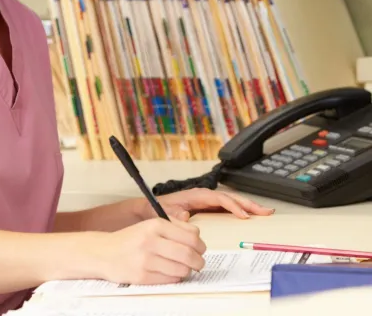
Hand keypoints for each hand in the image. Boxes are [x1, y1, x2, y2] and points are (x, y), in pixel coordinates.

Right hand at [96, 217, 205, 284]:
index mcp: (155, 225)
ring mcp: (146, 260)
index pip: (190, 236)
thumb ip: (174, 226)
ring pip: (182, 269)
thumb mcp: (150, 225)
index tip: (200, 248)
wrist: (105, 252)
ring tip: (183, 267)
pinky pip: (171, 280)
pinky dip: (175, 277)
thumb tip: (196, 235)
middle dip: (199, 261)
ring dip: (187, 270)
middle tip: (198, 262)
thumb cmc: (131, 239)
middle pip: (189, 254)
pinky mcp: (143, 276)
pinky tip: (170, 271)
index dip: (200, 245)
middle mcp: (151, 241)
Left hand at [135, 188, 274, 221]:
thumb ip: (174, 214)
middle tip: (265, 211)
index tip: (243, 216)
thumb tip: (185, 214)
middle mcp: (203, 196)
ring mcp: (206, 202)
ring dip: (247, 206)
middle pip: (230, 198)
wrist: (149, 209)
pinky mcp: (206, 208)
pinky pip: (226, 208)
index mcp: (195, 195)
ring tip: (264, 212)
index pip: (219, 199)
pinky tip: (249, 217)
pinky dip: (239, 211)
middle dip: (248, 204)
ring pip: (231, 202)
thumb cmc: (157, 209)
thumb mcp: (165, 212)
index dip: (232, 206)